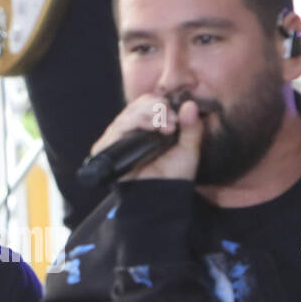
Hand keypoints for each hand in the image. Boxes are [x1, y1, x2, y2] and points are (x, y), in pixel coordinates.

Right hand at [89, 93, 206, 181]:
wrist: (160, 198)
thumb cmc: (173, 177)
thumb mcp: (188, 150)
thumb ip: (192, 127)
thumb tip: (191, 105)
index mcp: (150, 127)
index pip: (150, 103)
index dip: (164, 105)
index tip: (178, 117)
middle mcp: (132, 131)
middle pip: (139, 105)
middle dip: (157, 108)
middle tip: (172, 123)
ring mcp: (119, 138)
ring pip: (129, 113)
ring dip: (149, 115)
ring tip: (165, 128)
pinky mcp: (108, 146)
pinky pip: (118, 126)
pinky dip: (135, 122)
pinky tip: (150, 128)